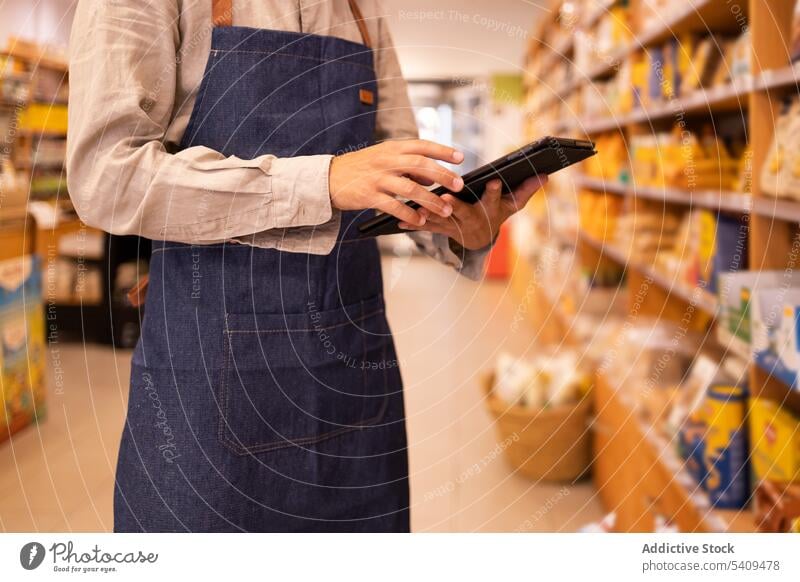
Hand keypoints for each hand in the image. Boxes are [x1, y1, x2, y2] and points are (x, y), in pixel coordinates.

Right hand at [328, 139, 464, 225]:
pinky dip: (410, 214)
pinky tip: (420, 220)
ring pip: (410, 189)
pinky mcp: (369, 196)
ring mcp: (377, 178)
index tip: (461, 157)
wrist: (330, 178)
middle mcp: (386, 160)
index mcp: (392, 148)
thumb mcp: (385, 160)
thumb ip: (409, 166)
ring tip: (445, 210)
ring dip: (431, 200)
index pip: (422, 145)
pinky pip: (394, 206)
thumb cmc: (362, 168)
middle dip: (442, 175)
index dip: (442, 150)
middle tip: (458, 185)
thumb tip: (433, 177)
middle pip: (420, 165)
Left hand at [398, 175, 548, 249]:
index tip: (493, 181)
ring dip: (429, 216)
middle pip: (464, 213)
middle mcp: (473, 220)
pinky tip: (399, 220)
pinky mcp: (440, 229)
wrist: (480, 239)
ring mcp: (455, 227)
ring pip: (442, 221)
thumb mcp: (512, 205)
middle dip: (455, 206)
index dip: (494, 192)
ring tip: (417, 210)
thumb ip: (526, 190)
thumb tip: (545, 174)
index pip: (495, 199)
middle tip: (446, 198)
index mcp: (490, 211)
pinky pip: (426, 227)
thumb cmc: (497, 215)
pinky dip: (413, 224)